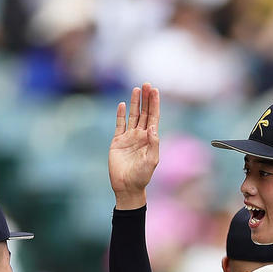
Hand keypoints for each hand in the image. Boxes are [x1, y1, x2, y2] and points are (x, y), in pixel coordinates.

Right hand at [110, 84, 159, 208]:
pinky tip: (122, 105)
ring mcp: (128, 138)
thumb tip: (152, 127)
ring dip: (135, 103)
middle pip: (144, 113)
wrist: (127, 187)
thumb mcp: (152, 160)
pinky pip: (119, 125)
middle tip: (146, 84)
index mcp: (150, 139)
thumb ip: (154, 143)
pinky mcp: (117, 142)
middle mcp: (140, 136)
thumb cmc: (142, 176)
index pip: (153, 117)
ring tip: (136, 89)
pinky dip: (121, 115)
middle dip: (146, 99)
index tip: (155, 91)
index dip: (154, 104)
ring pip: (132, 116)